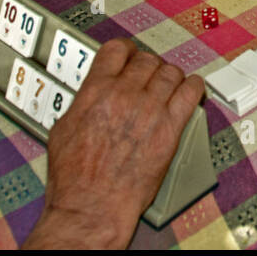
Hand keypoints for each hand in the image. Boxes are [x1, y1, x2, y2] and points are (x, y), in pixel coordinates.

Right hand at [23, 39, 204, 249]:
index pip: (117, 50)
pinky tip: (190, 90)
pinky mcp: (170, 129)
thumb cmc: (74, 178)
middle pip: (147, 59)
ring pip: (170, 72)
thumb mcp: (63, 129)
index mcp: (96, 91)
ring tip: (168, 84)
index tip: (130, 54)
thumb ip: (82, 103)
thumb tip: (91, 95)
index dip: (125, 50)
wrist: (92, 205)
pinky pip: (191, 93)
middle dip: (147, 65)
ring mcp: (150, 110)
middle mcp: (124, 95)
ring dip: (169, 76)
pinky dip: (193, 87)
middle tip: (149, 75)